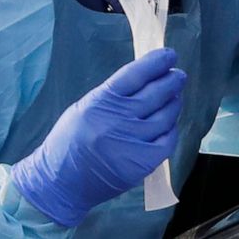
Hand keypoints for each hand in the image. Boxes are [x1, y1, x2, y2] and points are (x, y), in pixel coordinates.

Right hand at [12, 48, 185, 226]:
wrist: (60, 183)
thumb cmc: (70, 140)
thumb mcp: (85, 107)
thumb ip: (114, 94)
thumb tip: (147, 78)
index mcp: (101, 101)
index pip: (136, 74)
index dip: (156, 62)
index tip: (170, 55)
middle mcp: (118, 119)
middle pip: (155, 93)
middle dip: (171, 81)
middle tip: (178, 76)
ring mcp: (131, 142)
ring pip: (165, 116)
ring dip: (174, 104)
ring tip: (175, 97)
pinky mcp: (141, 163)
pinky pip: (166, 140)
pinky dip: (171, 129)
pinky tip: (169, 124)